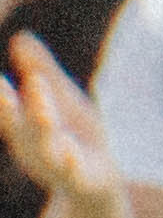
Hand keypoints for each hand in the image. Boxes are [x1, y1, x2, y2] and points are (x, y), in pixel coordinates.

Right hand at [0, 36, 112, 204]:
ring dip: (44, 129)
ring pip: (45, 148)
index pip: (7, 107)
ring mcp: (55, 162)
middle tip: (13, 85)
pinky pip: (72, 172)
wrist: (99, 180)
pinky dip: (69, 163)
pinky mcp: (80, 178)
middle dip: (15, 106)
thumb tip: (21, 37)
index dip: (0, 95)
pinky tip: (69, 151)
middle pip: (22, 124)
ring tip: (45, 112)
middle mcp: (34, 144)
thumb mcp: (61, 97)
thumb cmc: (74, 132)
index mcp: (25, 124)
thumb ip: (41, 70)